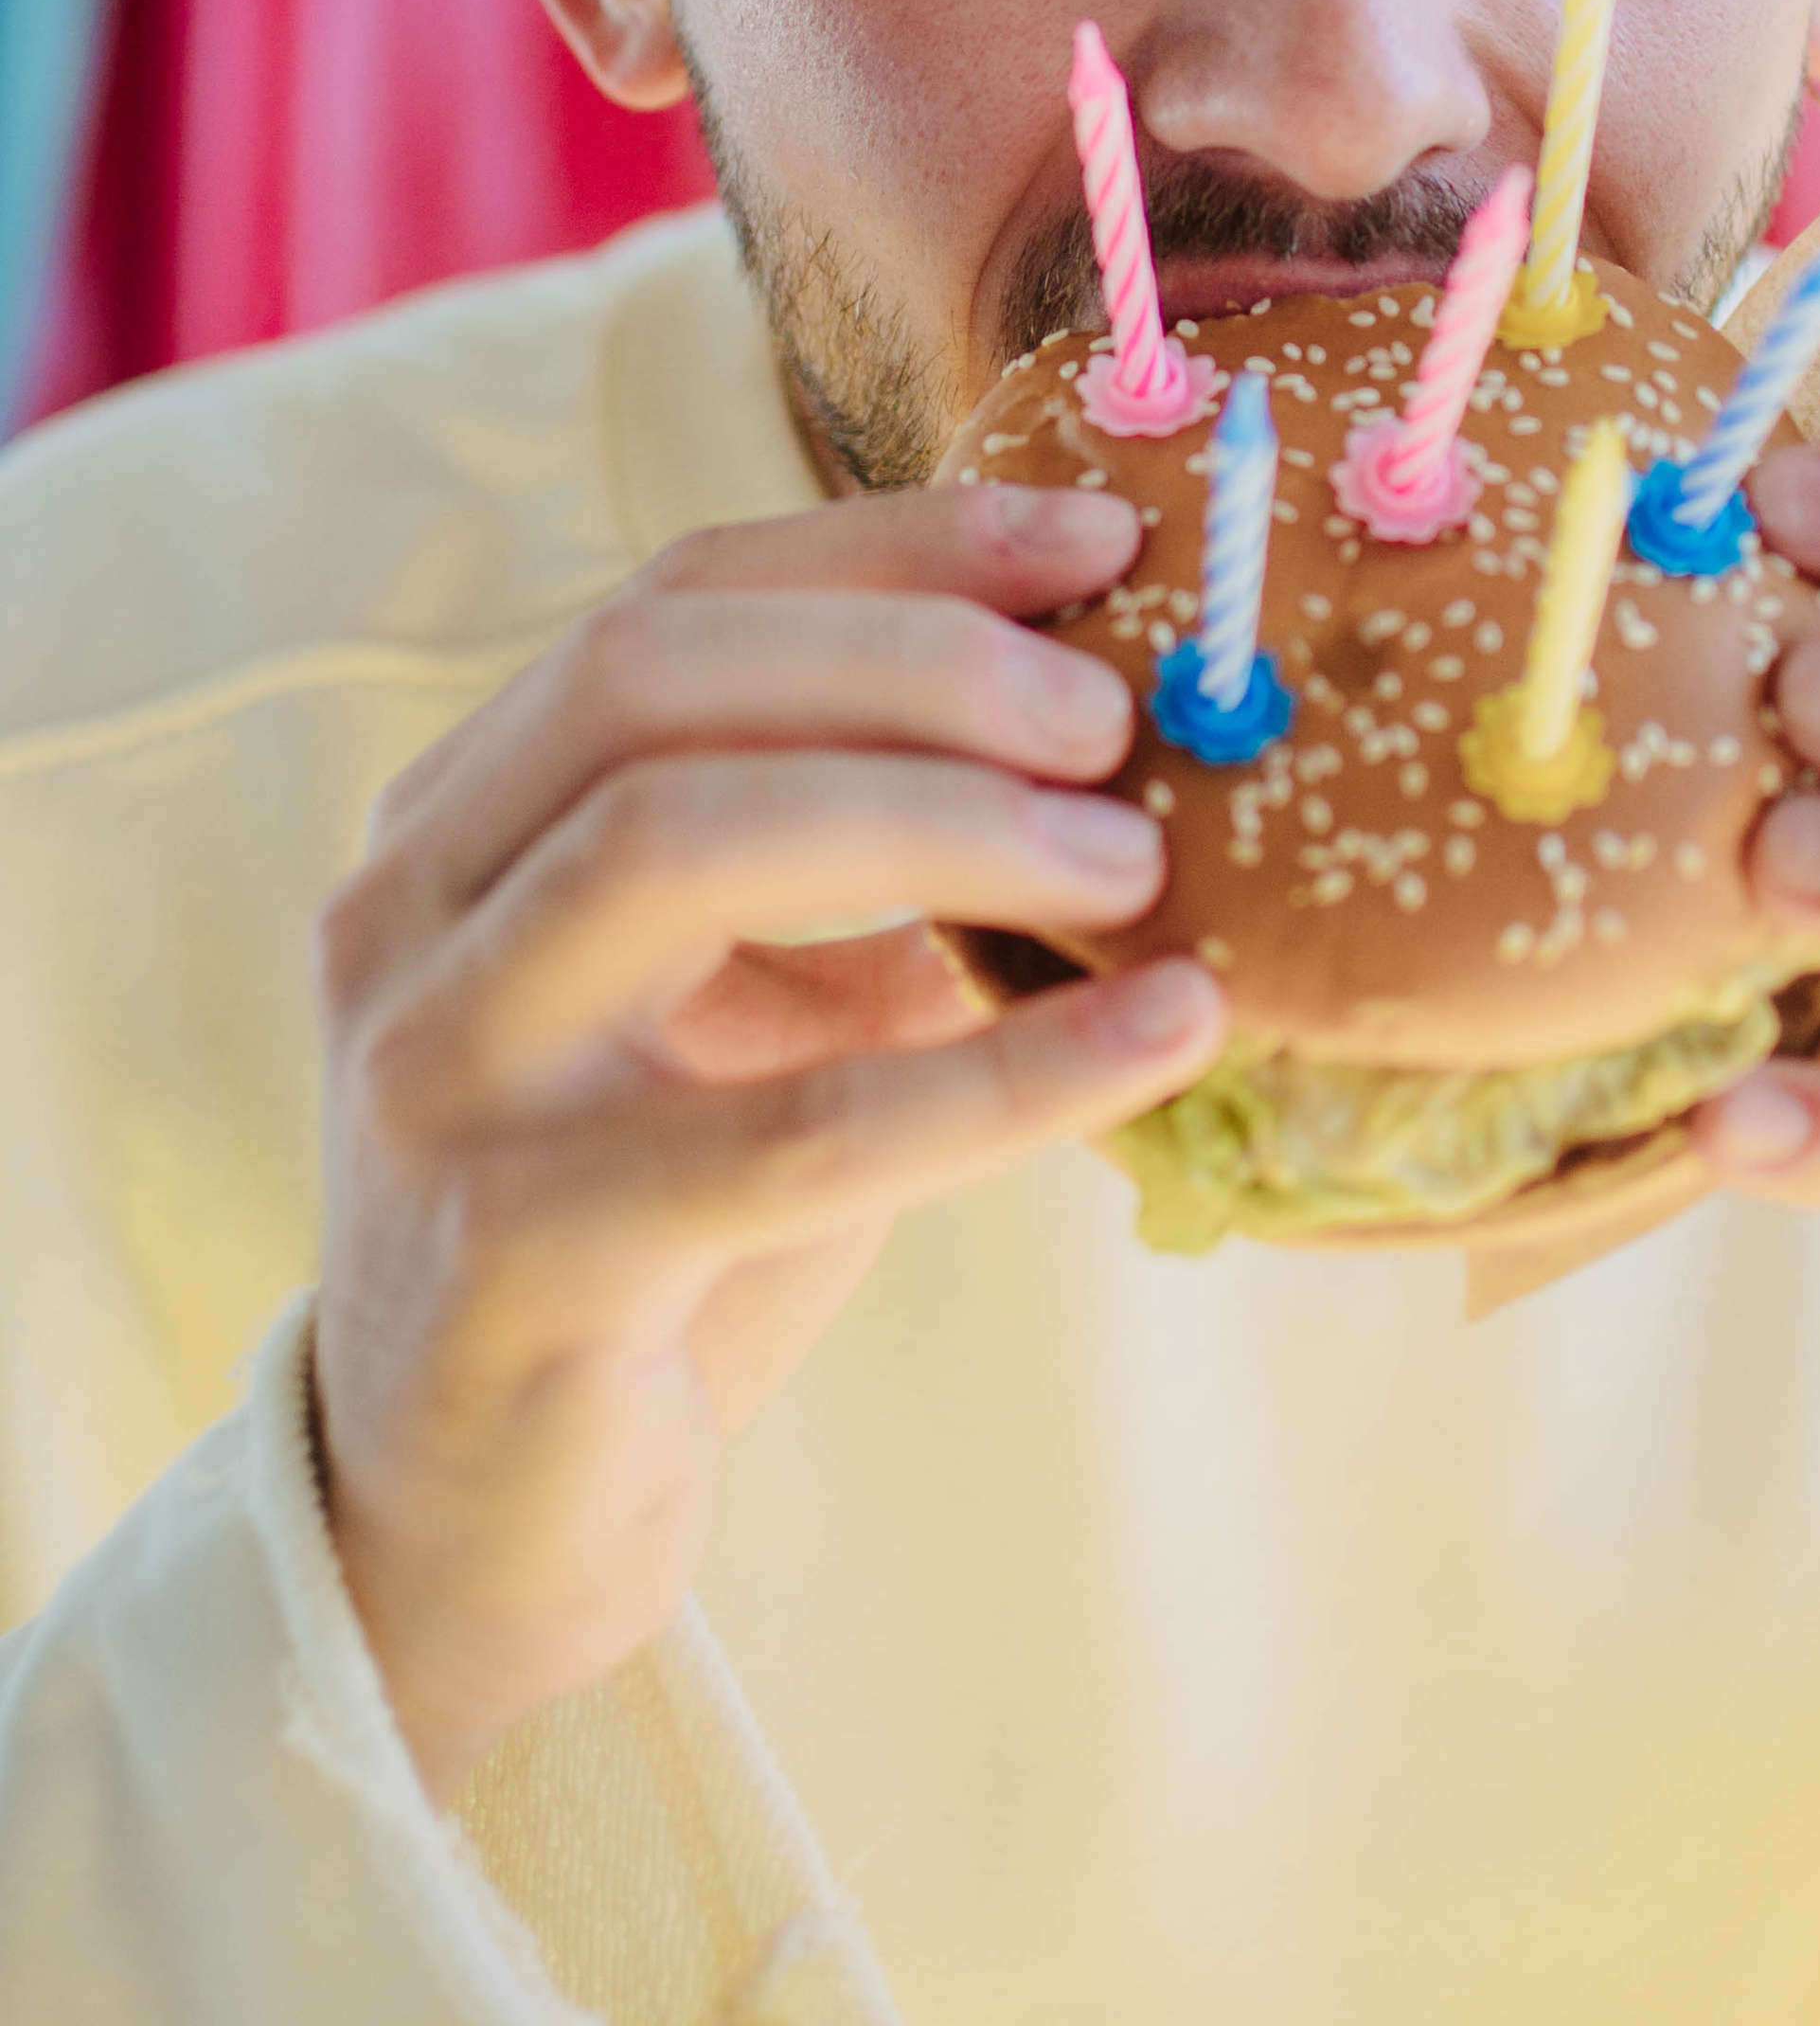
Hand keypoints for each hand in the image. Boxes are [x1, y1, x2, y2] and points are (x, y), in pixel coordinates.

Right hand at [311, 484, 1224, 1799]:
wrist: (480, 1527)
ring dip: (939, 821)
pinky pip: (790, 1134)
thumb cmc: (652, 1228)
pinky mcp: (515, 1260)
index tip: (1098, 542)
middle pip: (648, 680)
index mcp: (464, 812)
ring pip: (671, 845)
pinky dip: (1003, 1074)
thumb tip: (1147, 756)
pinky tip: (1161, 1036)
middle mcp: (408, 910)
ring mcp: (439, 1077)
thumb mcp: (760, 1011)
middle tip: (1114, 717)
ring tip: (1138, 862)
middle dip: (911, 662)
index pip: (674, 598)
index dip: (893, 546)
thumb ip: (887, 875)